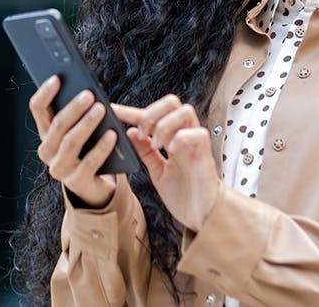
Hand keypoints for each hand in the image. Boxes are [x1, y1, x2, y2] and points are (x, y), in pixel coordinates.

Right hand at [29, 75, 117, 207]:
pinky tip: (113, 134)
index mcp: (46, 132)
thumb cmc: (90, 145)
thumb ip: (80, 110)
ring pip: (71, 142)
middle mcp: (48, 150)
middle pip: (57, 125)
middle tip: (89, 95)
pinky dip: (102, 147)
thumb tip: (87, 89)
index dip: (45, 93)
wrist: (97, 181)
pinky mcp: (77, 182)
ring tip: (101, 110)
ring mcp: (60, 168)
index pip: (38, 109)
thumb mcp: (82, 126)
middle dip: (73, 108)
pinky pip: (90, 162)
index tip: (57, 78)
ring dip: (86, 124)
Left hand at [113, 95, 219, 231]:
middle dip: (151, 113)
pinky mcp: (206, 154)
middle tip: (142, 134)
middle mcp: (185, 134)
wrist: (202, 216)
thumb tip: (130, 132)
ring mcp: (196, 143)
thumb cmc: (183, 194)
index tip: (113, 111)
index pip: (152, 115)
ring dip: (165, 124)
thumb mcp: (157, 171)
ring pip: (185, 111)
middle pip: (172, 102)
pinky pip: (197, 133)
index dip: (131, 112)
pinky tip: (171, 151)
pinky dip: (180, 138)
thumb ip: (146, 152)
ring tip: (156, 144)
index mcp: (172, 137)